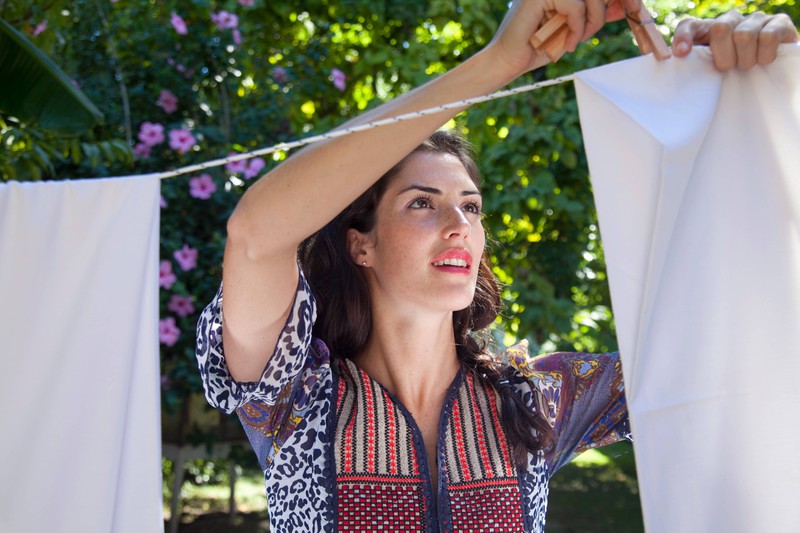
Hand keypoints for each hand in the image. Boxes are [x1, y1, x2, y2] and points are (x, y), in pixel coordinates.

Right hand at [488, 0, 647, 74]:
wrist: (507, 61)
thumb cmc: (536, 47)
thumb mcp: (574, 31)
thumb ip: (594, 16)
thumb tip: (622, 5)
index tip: (634, 7)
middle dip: (605, 10)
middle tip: (591, 33)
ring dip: (590, 22)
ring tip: (576, 40)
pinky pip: (573, 5)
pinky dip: (575, 27)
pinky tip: (567, 42)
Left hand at [672, 11, 799, 69]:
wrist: (771, 73)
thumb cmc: (732, 74)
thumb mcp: (709, 72)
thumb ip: (690, 67)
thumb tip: (669, 65)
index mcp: (708, 30)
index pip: (689, 25)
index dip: (684, 37)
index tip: (681, 55)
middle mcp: (730, 20)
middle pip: (720, 29)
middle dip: (723, 56)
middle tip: (727, 68)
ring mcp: (755, 20)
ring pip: (744, 34)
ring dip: (745, 59)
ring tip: (746, 66)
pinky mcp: (779, 23)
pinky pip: (768, 36)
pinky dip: (765, 54)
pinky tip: (763, 60)